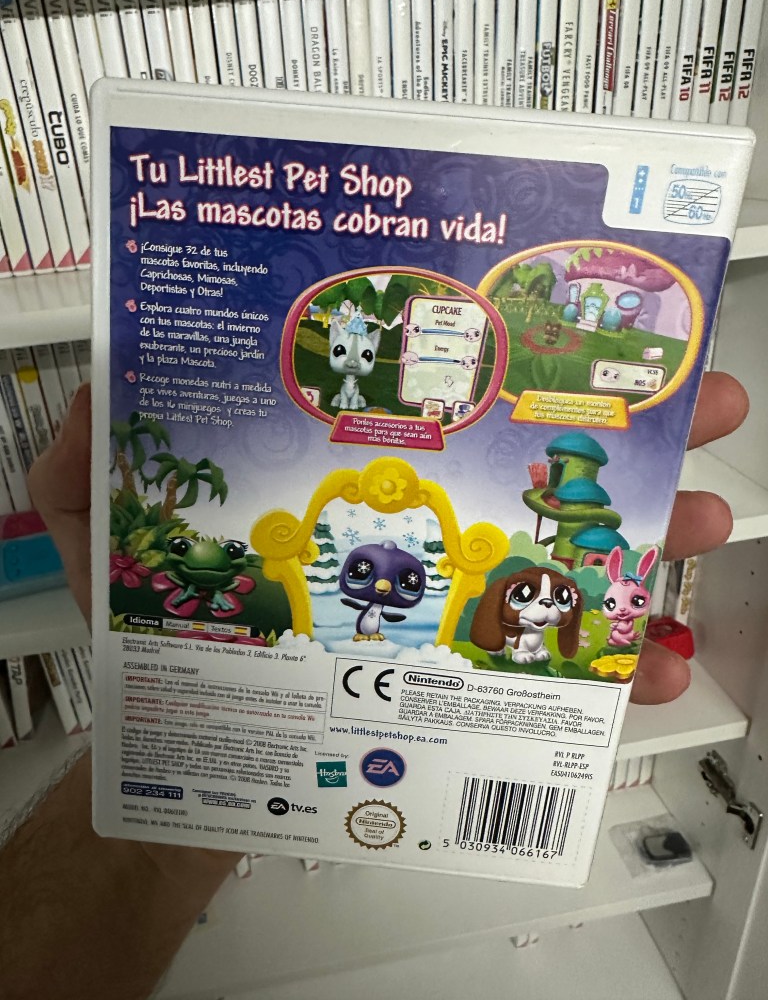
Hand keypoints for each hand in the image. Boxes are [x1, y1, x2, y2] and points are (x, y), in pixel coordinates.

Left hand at [28, 374, 749, 703]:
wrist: (192, 781)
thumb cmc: (159, 657)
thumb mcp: (108, 547)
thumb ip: (90, 467)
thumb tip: (106, 390)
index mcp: (347, 489)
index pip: (438, 407)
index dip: (505, 365)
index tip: (576, 331)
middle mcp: (410, 539)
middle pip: (529, 472)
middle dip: (625, 436)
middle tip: (701, 405)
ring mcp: (446, 615)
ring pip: (564, 564)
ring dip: (649, 541)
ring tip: (702, 520)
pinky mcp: (464, 692)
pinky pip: (554, 676)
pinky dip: (615, 673)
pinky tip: (655, 665)